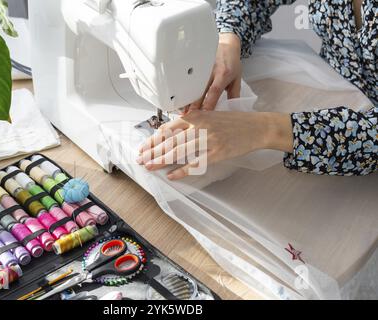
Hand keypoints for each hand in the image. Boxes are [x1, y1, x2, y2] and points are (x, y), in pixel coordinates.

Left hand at [137, 111, 292, 179]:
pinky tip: (171, 175)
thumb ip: (192, 121)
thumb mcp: (210, 114)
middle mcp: (200, 127)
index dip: (153, 139)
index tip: (144, 146)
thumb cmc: (233, 121)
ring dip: (162, 160)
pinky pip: (196, 164)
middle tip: (140, 159)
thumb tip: (170, 131)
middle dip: (152, 151)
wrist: (257, 127)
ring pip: (179, 152)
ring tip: (149, 167)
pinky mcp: (217, 154)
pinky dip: (182, 170)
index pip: (168, 128)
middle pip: (170, 141)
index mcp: (197, 116)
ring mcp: (208, 140)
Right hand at [185, 33, 241, 112]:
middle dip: (193, 105)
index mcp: (223, 74)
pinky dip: (184, 91)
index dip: (208, 103)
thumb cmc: (231, 63)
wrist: (226, 44)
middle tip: (189, 117)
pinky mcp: (194, 65)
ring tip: (183, 112)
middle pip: (199, 90)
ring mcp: (201, 68)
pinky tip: (181, 101)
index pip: (214, 91)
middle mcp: (210, 71)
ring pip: (191, 86)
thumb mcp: (237, 79)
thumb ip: (234, 95)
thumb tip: (232, 111)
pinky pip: (188, 80)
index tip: (203, 114)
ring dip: (187, 100)